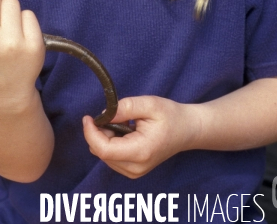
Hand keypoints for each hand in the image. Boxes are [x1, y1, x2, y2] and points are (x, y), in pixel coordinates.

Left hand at [82, 95, 199, 178]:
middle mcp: (135, 167)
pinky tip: (125, 132)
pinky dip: (111, 142)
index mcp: (140, 151)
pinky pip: (110, 157)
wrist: (187, 131)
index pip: (104, 149)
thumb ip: (126, 107)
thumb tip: (104, 113)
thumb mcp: (150, 104)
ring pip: (103, 155)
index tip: (88, 117)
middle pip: (101, 152)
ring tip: (124, 123)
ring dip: (105, 137)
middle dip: (99, 132)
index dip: (91, 133)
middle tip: (115, 115)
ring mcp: (134, 172)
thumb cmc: (171, 116)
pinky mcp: (132, 170)